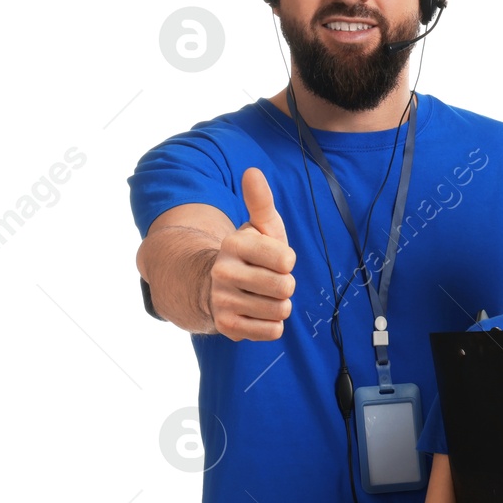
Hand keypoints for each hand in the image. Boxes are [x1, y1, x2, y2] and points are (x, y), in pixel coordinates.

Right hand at [209, 168, 296, 340]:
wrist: (215, 287)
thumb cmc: (251, 254)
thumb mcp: (259, 227)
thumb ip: (260, 201)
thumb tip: (252, 171)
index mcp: (234, 244)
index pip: (286, 259)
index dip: (287, 260)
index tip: (276, 259)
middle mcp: (223, 272)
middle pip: (285, 287)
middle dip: (286, 285)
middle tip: (270, 280)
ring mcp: (222, 300)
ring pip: (280, 310)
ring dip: (280, 305)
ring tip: (263, 296)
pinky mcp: (226, 327)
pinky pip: (271, 331)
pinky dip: (272, 324)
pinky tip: (258, 313)